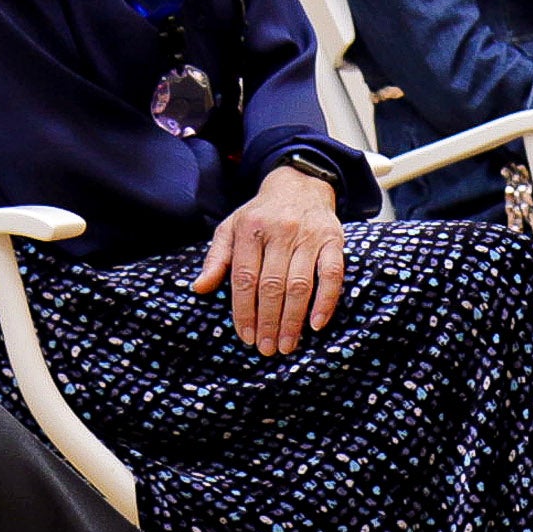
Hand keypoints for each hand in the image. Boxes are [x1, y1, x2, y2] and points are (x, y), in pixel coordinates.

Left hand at [191, 168, 346, 356]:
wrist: (300, 183)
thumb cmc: (261, 214)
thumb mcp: (231, 228)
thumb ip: (216, 258)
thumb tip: (199, 288)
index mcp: (249, 229)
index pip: (245, 278)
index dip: (245, 311)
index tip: (246, 336)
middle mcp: (279, 231)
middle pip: (272, 286)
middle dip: (269, 322)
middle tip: (267, 349)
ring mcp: (308, 235)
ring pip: (300, 284)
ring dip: (293, 320)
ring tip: (287, 345)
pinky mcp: (333, 239)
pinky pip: (332, 274)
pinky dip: (326, 301)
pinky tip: (317, 324)